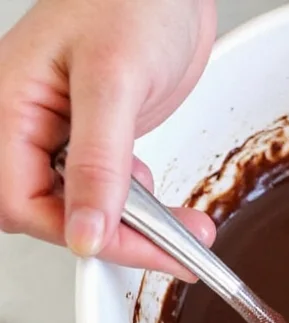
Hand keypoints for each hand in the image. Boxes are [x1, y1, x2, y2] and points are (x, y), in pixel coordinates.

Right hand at [0, 0, 217, 278]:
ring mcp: (62, 135)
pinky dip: (138, 206)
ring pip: (82, 207)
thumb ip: (98, 161)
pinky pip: (106, 190)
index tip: (134, 247)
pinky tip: (161, 202)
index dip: (77, 230)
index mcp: (10, 108)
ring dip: (134, 226)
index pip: (23, 202)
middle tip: (172, 246)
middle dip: (112, 234)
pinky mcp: (96, 140)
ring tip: (185, 228)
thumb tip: (86, 231)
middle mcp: (29, 126)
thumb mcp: (114, 81)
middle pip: (49, 213)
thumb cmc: (131, 1)